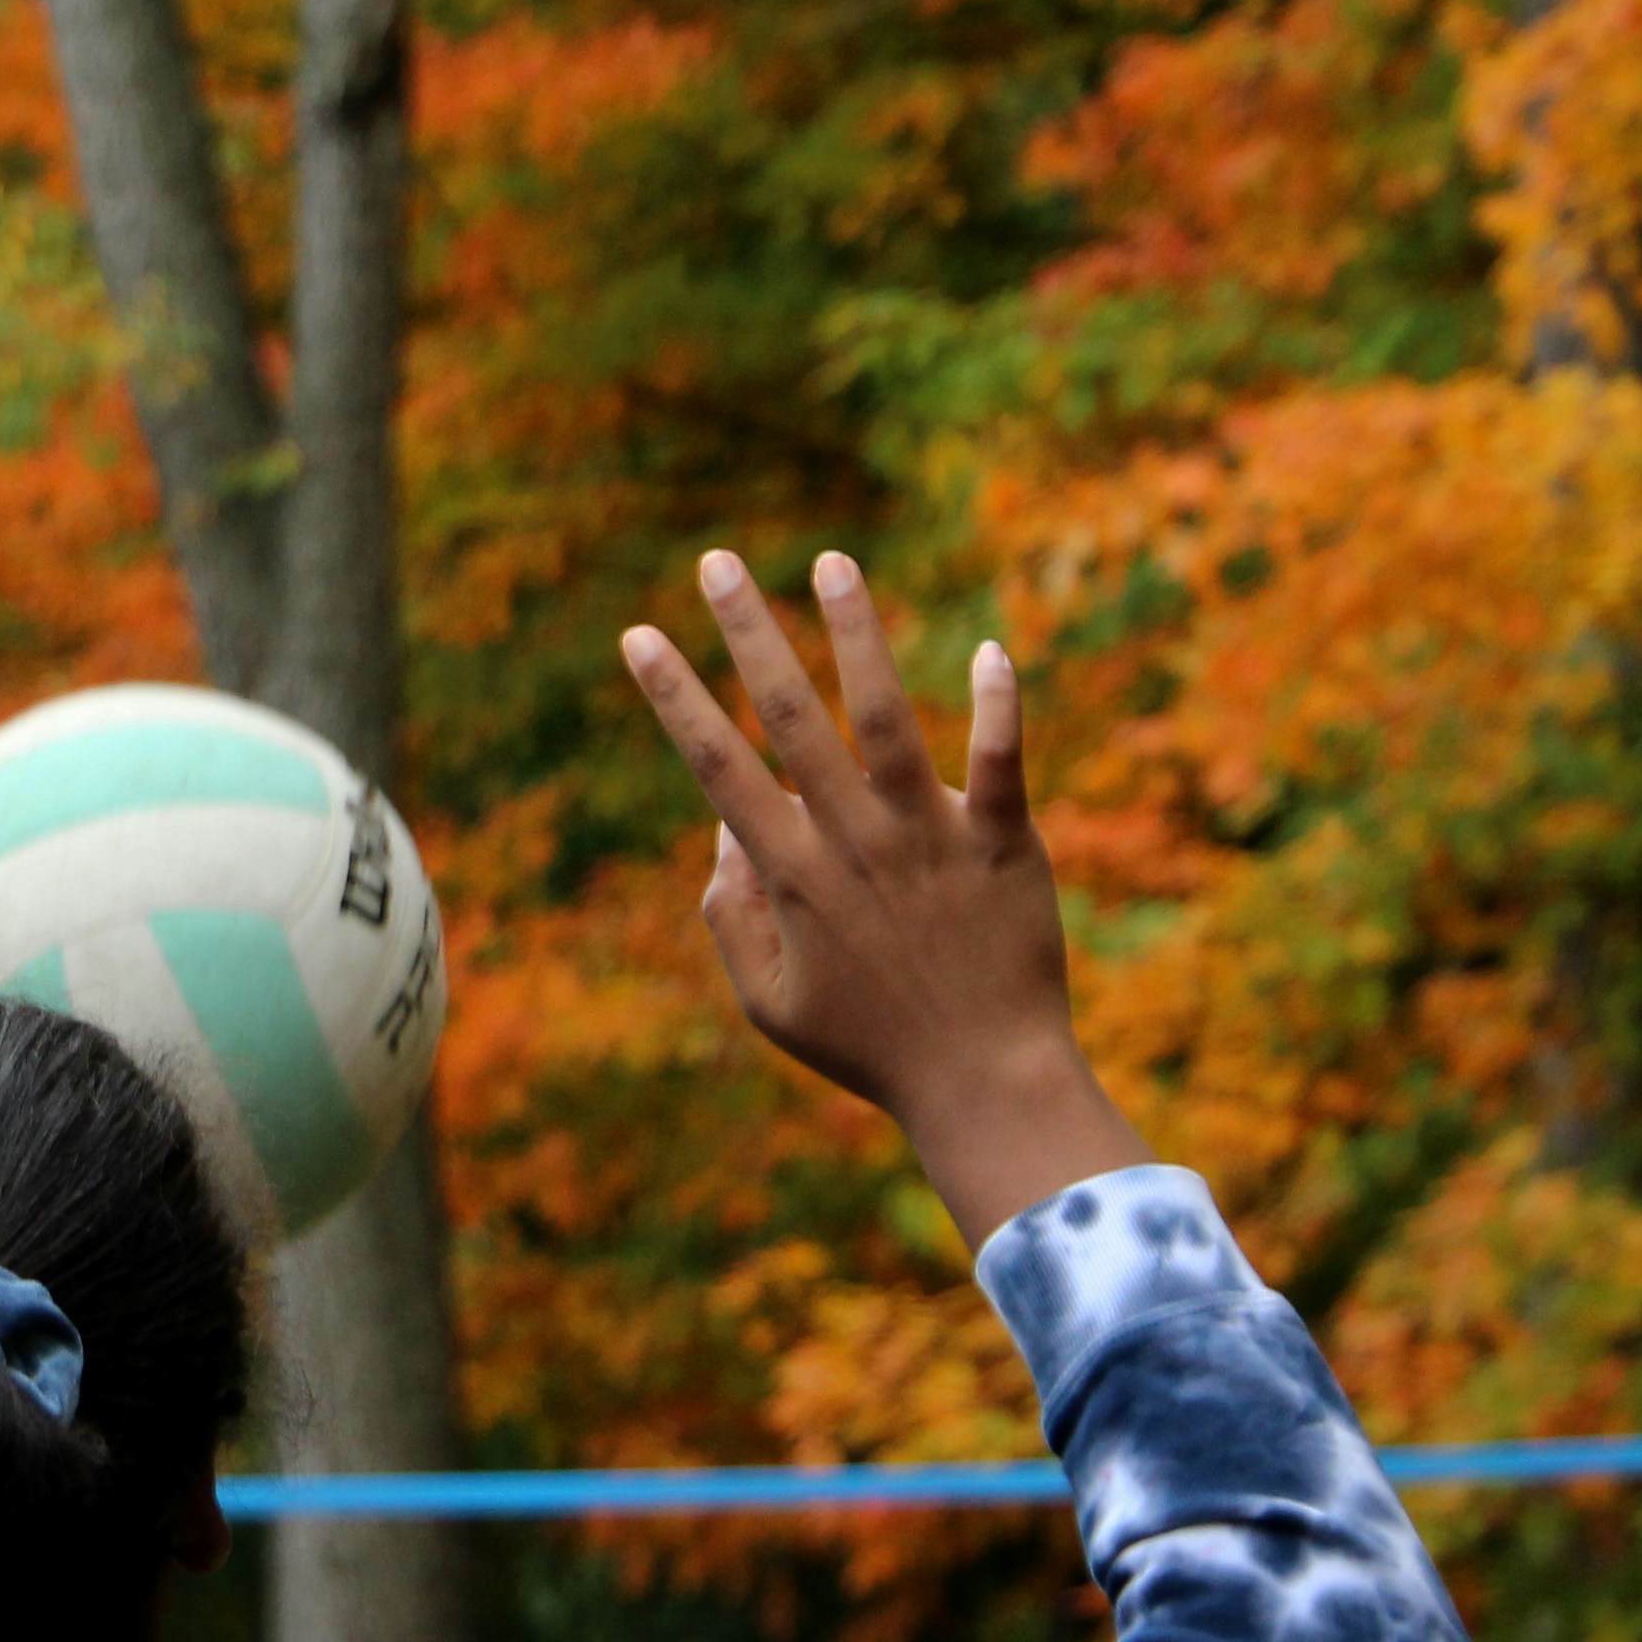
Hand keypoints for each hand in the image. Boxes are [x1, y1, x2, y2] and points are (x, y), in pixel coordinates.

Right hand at [618, 547, 1148, 1251]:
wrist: (983, 1080)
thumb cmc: (873, 1047)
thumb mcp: (771, 1004)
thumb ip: (733, 919)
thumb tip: (724, 833)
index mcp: (794, 875)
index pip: (719, 767)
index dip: (675, 697)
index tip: (638, 636)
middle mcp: (854, 841)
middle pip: (792, 717)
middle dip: (747, 633)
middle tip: (716, 561)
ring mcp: (929, 836)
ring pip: (886, 716)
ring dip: (857, 634)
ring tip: (831, 561)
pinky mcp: (1002, 840)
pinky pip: (1001, 758)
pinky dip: (997, 704)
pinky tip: (990, 648)